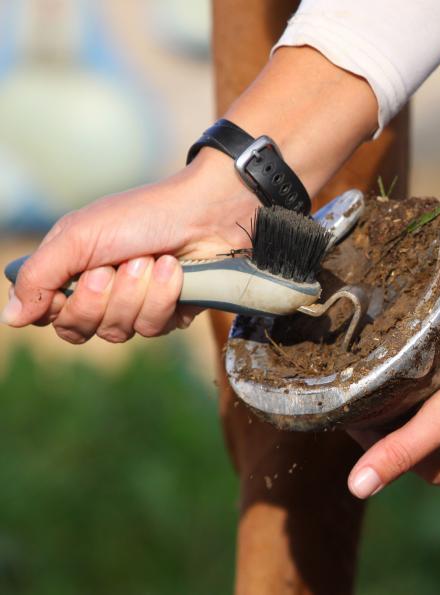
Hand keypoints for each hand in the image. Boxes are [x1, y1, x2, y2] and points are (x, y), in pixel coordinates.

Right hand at [2, 150, 258, 342]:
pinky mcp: (170, 314)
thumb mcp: (79, 236)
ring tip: (151, 259)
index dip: (63, 306)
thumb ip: (39, 276)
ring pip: (120, 331)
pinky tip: (173, 270)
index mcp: (73, 272)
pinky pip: (155, 328)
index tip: (83, 275)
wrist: (205, 212)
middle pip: (82, 330)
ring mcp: (138, 306)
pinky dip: (163, 296)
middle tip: (118, 264)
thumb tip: (10, 319)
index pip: (51, 317)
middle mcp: (103, 294)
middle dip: (102, 296)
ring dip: (136, 293)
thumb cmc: (140, 215)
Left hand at [346, 345, 439, 497]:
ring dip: (419, 411)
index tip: (355, 390)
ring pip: (436, 432)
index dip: (364, 419)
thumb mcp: (439, 420)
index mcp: (437, 470)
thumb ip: (397, 452)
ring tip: (407, 378)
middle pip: (407, 440)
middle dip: (389, 416)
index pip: (381, 446)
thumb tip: (355, 489)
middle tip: (377, 378)